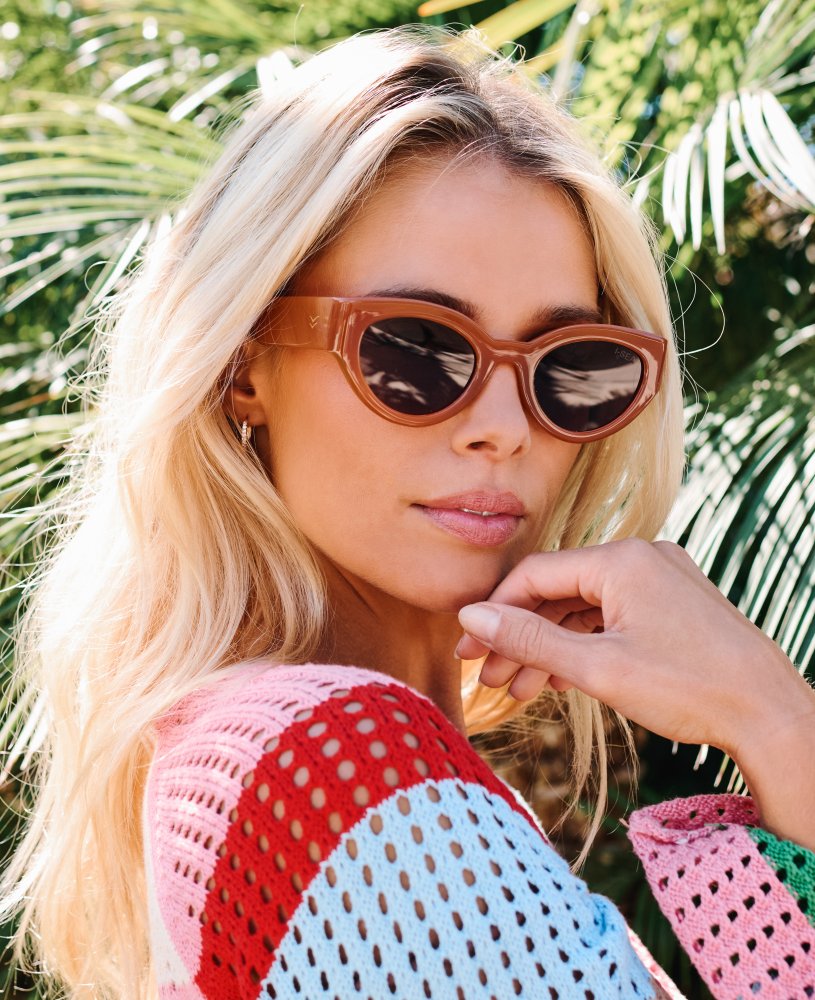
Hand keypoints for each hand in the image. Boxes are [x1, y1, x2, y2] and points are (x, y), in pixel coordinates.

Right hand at [456, 539, 814, 758]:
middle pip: (559, 592)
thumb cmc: (690, 689)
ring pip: (585, 609)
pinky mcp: (674, 605)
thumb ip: (529, 640)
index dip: (495, 613)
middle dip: (520, 636)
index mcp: (622, 560)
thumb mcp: (597, 668)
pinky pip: (613, 618)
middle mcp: (642, 558)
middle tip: (487, 676)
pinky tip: (558, 678)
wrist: (771, 716)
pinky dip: (583, 646)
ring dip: (549, 646)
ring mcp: (661, 581)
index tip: (467, 648)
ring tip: (518, 687)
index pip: (536, 575)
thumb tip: (472, 617)